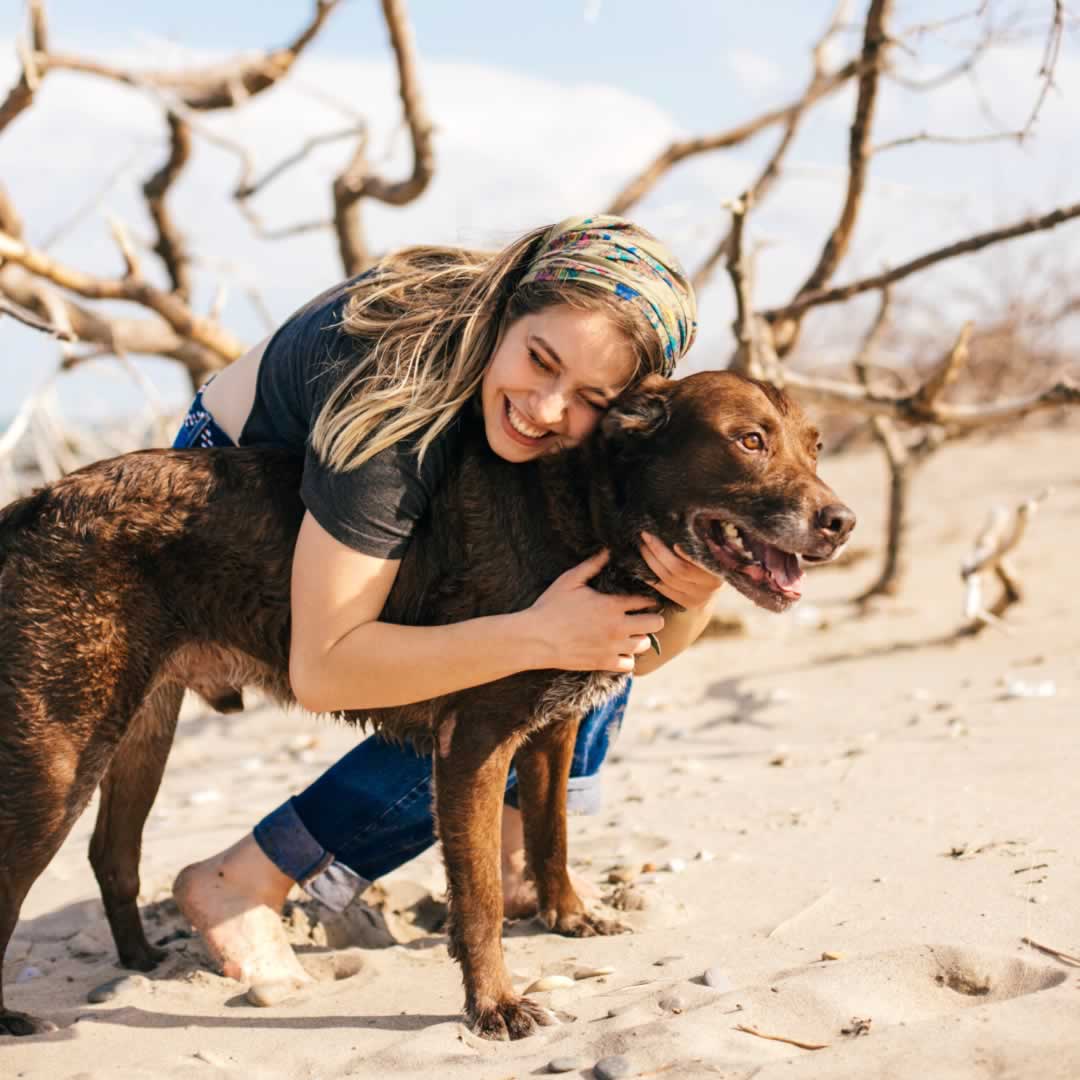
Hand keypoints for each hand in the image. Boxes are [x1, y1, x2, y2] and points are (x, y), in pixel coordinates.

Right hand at [526, 549, 663, 673]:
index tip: (645, 599)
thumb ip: (592, 565)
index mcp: (611, 605)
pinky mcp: (603, 663)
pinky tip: (619, 650)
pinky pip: (629, 665)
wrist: (536, 638)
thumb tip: (608, 549)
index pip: (646, 601)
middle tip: (643, 616)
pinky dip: (627, 658)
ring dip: (641, 638)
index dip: (649, 599)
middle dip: (653, 618)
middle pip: (655, 624)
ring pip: (644, 645)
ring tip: (632, 633)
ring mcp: (612, 647)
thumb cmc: (550, 606)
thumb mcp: (570, 580)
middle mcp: (617, 627)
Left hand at [638, 531, 724, 609]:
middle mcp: (710, 586)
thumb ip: (702, 542)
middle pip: (677, 570)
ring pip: (667, 580)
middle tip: (646, 536)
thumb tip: (680, 523)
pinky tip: (642, 568)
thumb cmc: (713, 560)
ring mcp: (698, 598)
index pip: (696, 559)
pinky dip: (651, 578)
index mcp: (718, 569)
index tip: (664, 537)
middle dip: (658, 551)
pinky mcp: (687, 605)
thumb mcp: (713, 550)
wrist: (717, 587)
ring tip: (643, 547)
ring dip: (651, 562)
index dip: (682, 552)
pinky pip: (664, 590)